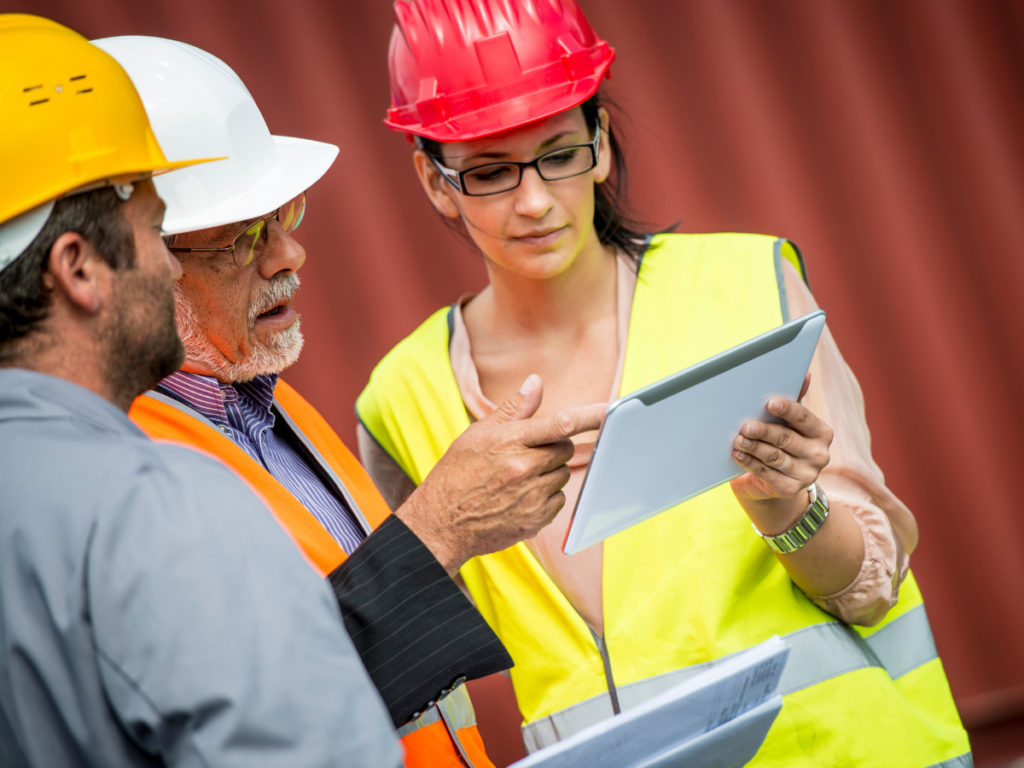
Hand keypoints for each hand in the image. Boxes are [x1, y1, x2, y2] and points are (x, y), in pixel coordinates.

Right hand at [397, 374, 605, 574]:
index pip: (560, 424)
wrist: (441, 522)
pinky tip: (522, 496)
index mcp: (509, 441)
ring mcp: (530, 496)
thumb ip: (513, 409)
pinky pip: (559, 501)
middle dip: (554, 447)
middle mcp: (523, 468)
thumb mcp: (478, 434)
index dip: (590, 415)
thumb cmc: (457, 472)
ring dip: (550, 472)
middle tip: (529, 452)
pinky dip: (547, 496)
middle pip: (564, 449)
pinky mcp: (534, 520)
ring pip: (563, 475)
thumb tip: (536, 382)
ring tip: (520, 477)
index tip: (610, 410)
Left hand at [729, 374, 833, 534]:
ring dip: (753, 448)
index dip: (787, 409)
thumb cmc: (781, 441)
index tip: (769, 402)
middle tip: (745, 425)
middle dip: (764, 431)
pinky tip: (738, 455)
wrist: (774, 480)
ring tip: (737, 439)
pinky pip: (766, 474)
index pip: (804, 418)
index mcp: (822, 433)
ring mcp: (807, 475)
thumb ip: (794, 398)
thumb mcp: (788, 421)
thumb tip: (804, 373)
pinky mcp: (789, 490)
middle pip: (786, 439)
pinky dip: (750, 463)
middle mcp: (819, 455)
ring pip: (775, 457)